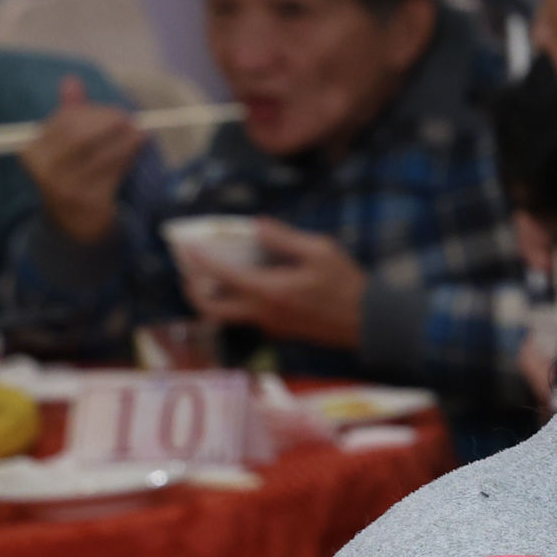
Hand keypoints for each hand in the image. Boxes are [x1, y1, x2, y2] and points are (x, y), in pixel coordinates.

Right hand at [21, 76, 145, 245]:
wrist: (74, 222)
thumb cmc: (70, 173)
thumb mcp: (63, 144)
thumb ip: (68, 113)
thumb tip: (71, 80)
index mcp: (32, 151)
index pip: (63, 122)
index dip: (92, 112)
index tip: (114, 110)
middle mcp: (44, 169)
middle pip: (79, 135)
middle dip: (108, 123)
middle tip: (129, 118)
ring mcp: (66, 187)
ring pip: (99, 154)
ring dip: (124, 140)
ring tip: (140, 131)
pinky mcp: (89, 201)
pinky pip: (112, 172)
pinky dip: (127, 156)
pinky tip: (137, 147)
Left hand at [188, 220, 368, 350]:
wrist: (370, 323)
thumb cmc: (348, 285)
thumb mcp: (321, 251)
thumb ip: (285, 238)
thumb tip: (258, 225)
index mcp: (270, 291)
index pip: (222, 275)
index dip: (200, 259)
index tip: (187, 246)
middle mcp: (263, 313)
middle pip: (211, 308)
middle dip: (193, 290)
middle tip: (188, 272)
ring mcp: (271, 325)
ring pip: (227, 315)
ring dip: (214, 297)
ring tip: (211, 276)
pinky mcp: (281, 331)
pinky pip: (248, 316)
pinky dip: (236, 301)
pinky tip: (245, 284)